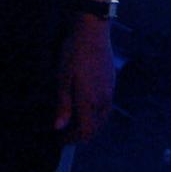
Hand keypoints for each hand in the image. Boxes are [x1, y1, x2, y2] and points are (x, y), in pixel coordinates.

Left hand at [53, 17, 115, 143]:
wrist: (93, 31)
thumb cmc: (74, 53)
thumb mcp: (63, 79)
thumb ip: (63, 105)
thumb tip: (59, 127)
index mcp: (90, 101)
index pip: (85, 132)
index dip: (72, 139)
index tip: (59, 140)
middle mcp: (103, 100)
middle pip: (95, 128)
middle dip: (80, 135)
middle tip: (65, 134)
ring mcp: (109, 91)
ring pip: (102, 119)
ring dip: (89, 125)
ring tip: (74, 122)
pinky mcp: (112, 83)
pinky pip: (106, 107)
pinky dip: (96, 114)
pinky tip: (86, 107)